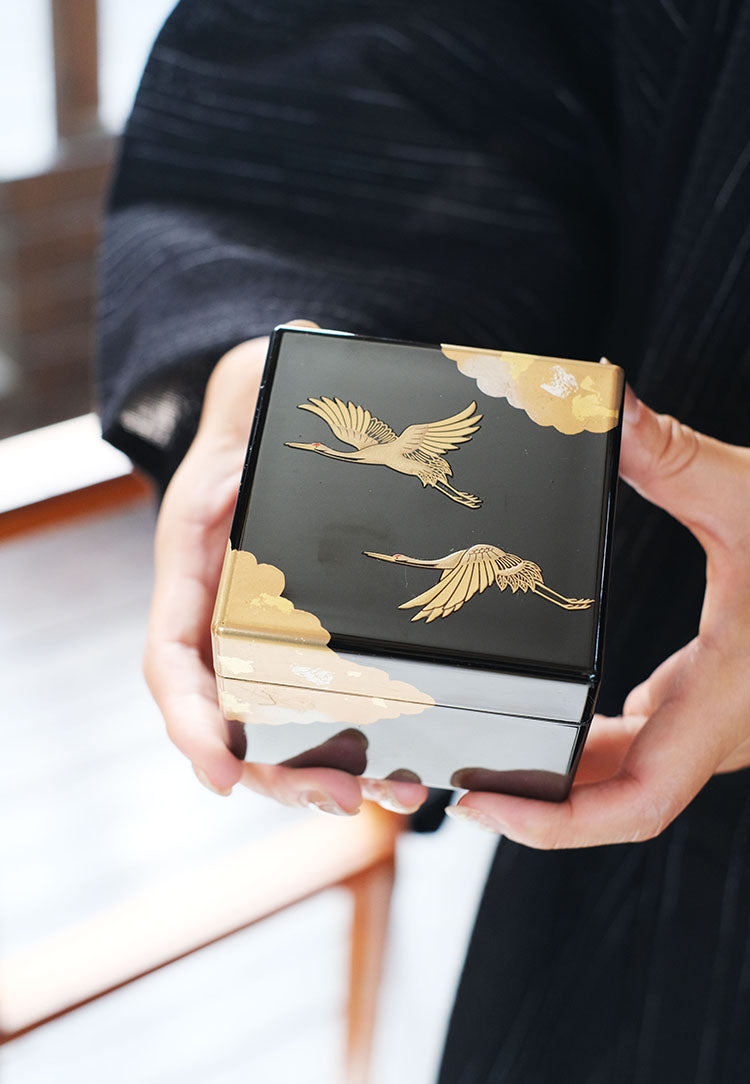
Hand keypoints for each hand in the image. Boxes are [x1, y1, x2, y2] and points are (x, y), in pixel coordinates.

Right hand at [143, 321, 427, 816]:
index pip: (174, 661)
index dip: (191, 721)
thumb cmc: (261, 410)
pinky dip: (342, 738)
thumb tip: (246, 455)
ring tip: (379, 795)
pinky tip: (388, 762)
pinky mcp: (302, 633)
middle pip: (228, 713)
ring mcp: (260, 627)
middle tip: (338, 798)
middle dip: (274, 768)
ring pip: (272, 721)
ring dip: (315, 769)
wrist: (278, 409)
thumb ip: (244, 441)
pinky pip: (312, 699)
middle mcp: (222, 610)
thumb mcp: (248, 413)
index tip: (219, 772)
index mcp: (194, 568)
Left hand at [446, 386, 749, 847]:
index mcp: (728, 697)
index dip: (554, 824)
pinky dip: (599, 734)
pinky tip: (569, 707)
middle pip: (615, 794)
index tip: (486, 807)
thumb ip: (674, 457)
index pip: (635, 804)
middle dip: (537, 793)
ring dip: (565, 763)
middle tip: (460, 766)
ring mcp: (726, 719)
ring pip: (633, 769)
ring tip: (493, 740)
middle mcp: (726, 726)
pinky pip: (650, 738)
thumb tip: (606, 406)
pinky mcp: (721, 697)